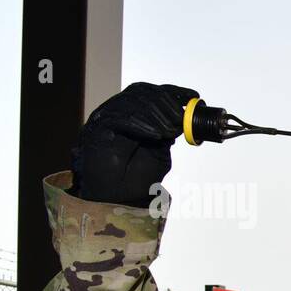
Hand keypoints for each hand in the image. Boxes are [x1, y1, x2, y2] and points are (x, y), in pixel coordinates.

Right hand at [70, 82, 198, 206]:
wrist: (117, 197)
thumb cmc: (136, 177)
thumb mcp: (160, 152)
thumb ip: (168, 134)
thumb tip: (183, 120)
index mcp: (134, 114)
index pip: (153, 92)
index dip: (174, 92)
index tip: (194, 97)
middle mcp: (119, 112)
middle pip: (143, 93)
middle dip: (167, 105)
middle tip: (180, 121)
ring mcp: (106, 118)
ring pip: (132, 102)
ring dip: (156, 115)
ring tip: (169, 132)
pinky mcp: (96, 128)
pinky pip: (119, 118)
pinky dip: (141, 125)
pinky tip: (156, 136)